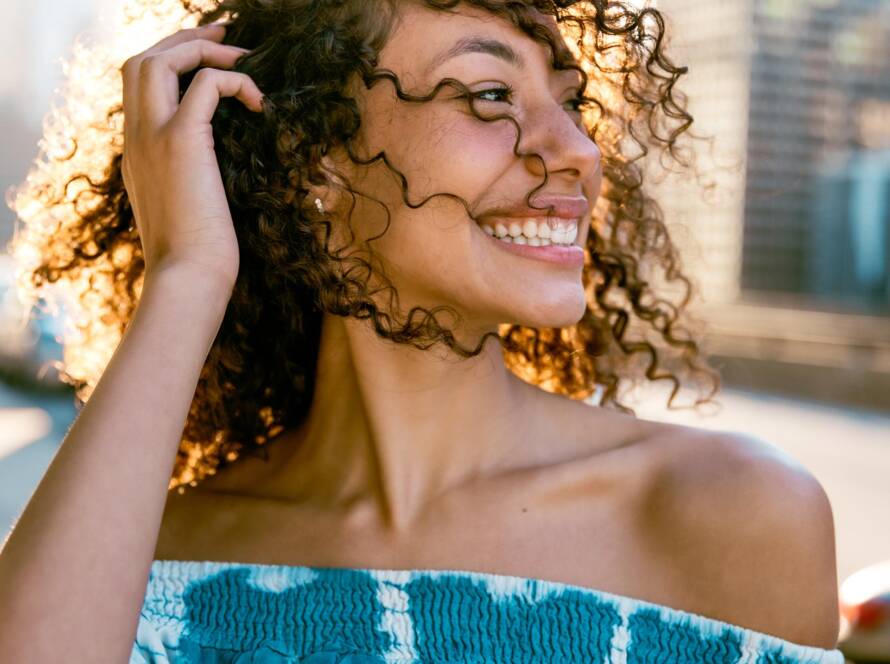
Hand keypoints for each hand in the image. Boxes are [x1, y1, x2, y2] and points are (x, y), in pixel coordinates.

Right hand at [120, 22, 262, 287]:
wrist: (188, 280)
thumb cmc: (196, 257)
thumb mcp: (186, 210)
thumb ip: (189, 180)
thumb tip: (216, 173)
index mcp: (136, 152)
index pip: (138, 86)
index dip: (172, 62)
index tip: (210, 60)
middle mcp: (136, 138)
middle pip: (141, 61)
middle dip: (184, 41)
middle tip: (228, 38)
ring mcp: (152, 137)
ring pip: (160, 60)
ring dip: (204, 49)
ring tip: (244, 59)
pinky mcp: (181, 141)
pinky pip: (206, 85)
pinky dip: (235, 81)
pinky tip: (261, 104)